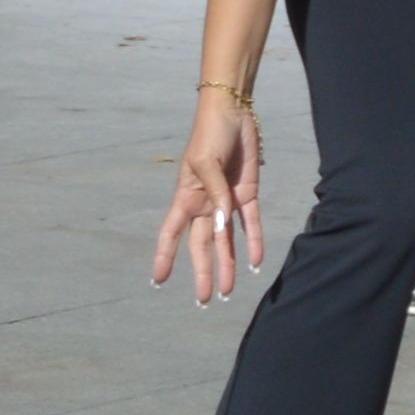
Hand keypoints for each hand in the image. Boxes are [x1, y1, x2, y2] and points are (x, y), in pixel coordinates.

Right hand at [153, 90, 262, 301]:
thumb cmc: (210, 135)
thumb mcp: (207, 162)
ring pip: (226, 242)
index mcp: (186, 197)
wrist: (233, 114)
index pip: (171, 233)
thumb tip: (222, 227)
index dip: (164, 256)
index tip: (158, 280)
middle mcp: (205, 205)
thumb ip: (216, 195)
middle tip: (205, 300)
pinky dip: (254, 243)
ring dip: (228, 265)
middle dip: (202, 273)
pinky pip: (251, 225)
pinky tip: (255, 263)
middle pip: (201, 246)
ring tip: (229, 291)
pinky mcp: (247, 195)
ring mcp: (226, 202)